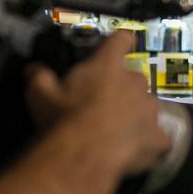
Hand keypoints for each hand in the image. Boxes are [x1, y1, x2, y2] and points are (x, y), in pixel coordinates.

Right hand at [25, 31, 170, 175]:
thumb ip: (39, 77)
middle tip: (104, 104)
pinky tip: (139, 151)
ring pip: (147, 106)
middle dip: (122, 88)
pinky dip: (151, 143)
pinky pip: (159, 138)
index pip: (121, 40)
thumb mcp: (40, 94)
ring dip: (137, 114)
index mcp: (108, 65)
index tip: (116, 48)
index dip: (119, 43)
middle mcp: (135, 81)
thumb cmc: (62, 118)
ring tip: (120, 130)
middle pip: (134, 77)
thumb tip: (33, 69)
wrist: (85, 154)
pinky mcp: (158, 136)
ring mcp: (151, 109)